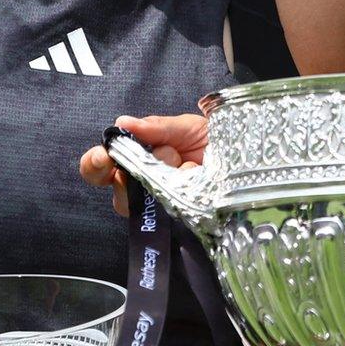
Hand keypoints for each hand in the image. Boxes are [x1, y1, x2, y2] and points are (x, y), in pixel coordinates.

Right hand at [79, 113, 208, 216]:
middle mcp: (143, 185)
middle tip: (159, 155)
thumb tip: (122, 123)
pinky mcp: (177, 222)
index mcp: (138, 159)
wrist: (250, 160)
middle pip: (118, 190)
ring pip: (140, 202)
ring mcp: (160, 206)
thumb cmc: (214, 142)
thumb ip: (155, 127)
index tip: (101, 157)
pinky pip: (167, 211)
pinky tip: (193, 176)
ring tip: (183, 160)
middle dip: (133, 170)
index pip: (100, 168)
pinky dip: (179, 188)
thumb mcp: (186, 127)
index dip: (94, 164)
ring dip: (161, 174)